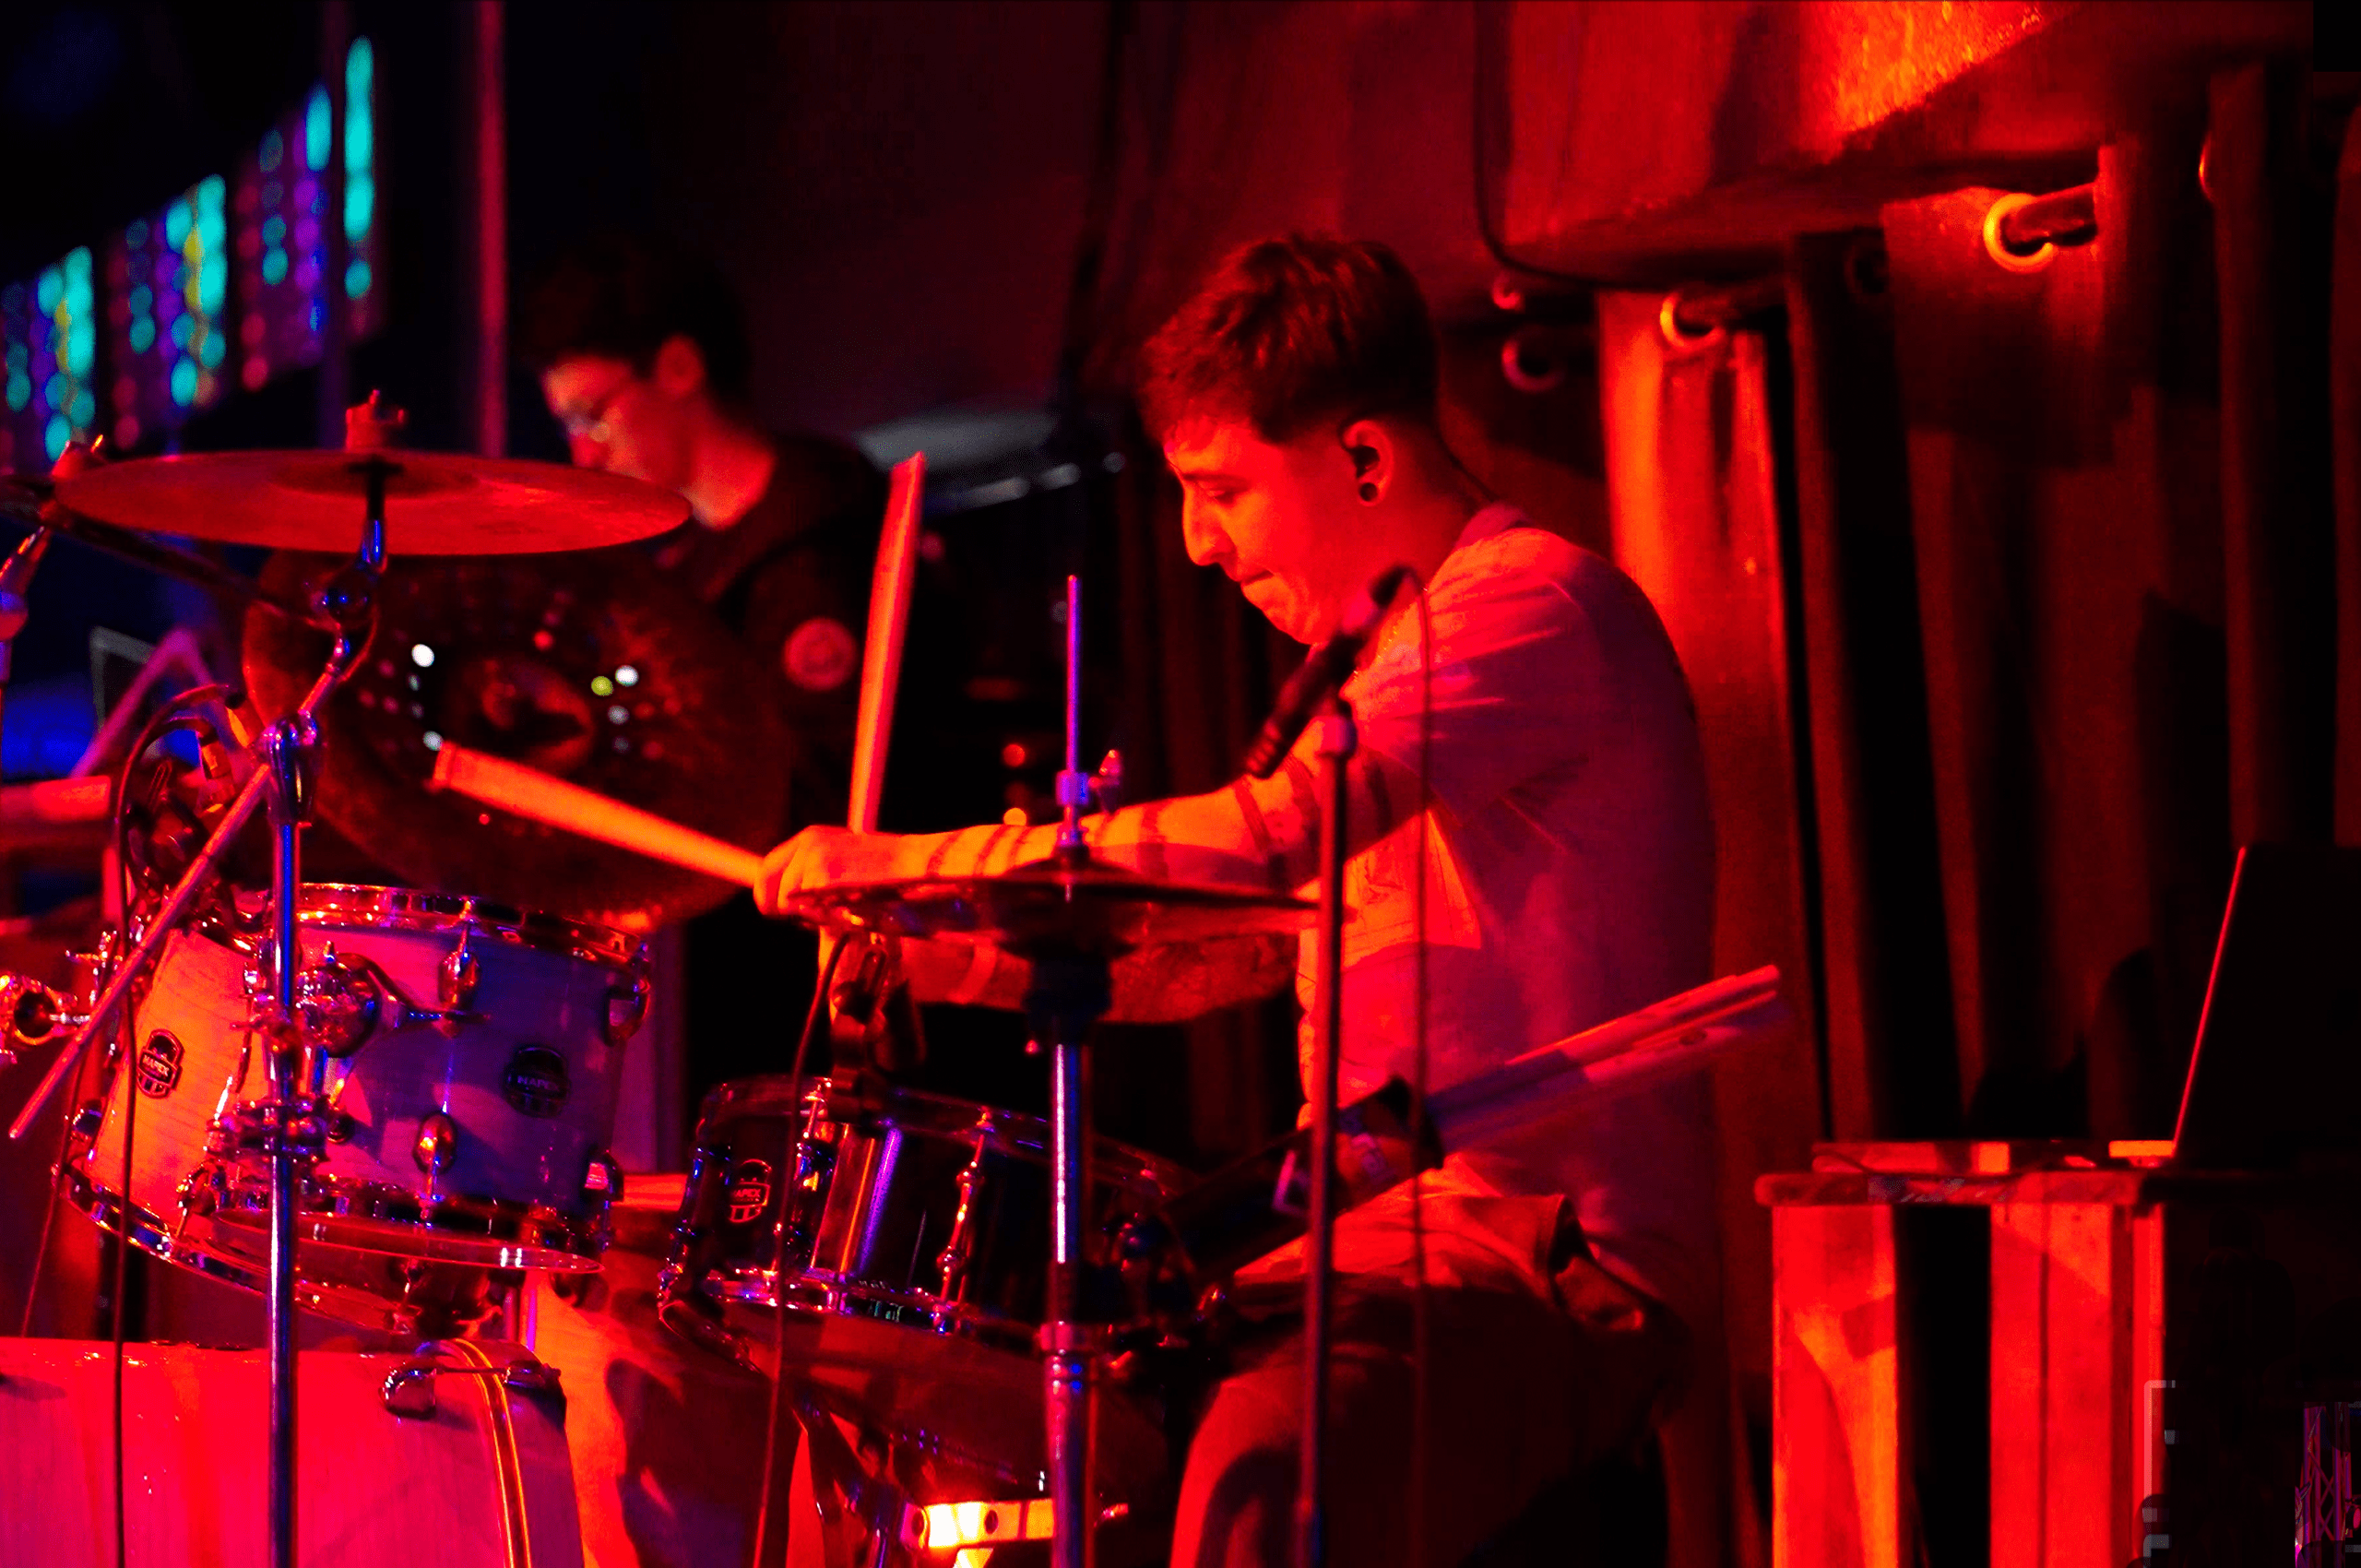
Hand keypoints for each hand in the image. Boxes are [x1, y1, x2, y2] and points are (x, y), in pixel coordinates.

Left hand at [756, 826, 909, 916]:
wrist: (919, 868)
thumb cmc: (890, 876)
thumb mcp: (845, 868)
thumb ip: (814, 880)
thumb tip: (790, 904)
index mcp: (812, 838)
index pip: (768, 868)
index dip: (768, 895)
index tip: (777, 911)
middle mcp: (807, 843)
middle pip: (766, 886)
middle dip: (778, 907)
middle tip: (806, 918)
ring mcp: (813, 859)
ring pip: (784, 903)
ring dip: (808, 915)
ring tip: (842, 909)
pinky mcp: (821, 877)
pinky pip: (803, 910)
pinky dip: (822, 918)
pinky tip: (846, 910)